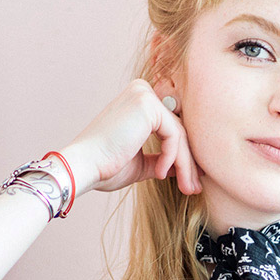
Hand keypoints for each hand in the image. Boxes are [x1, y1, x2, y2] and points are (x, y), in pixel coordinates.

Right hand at [60, 79, 202, 199]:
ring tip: (187, 188)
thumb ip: (162, 160)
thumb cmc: (105, 166)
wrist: (84, 166)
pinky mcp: (147, 104)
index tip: (192, 181)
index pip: (172, 128)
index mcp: (138, 101)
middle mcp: (142, 91)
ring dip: (186, 165)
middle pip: (178, 130)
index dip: (184, 156)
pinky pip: (174, 135)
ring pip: (179, 135)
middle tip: (195, 188)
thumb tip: (184, 168)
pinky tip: (160, 173)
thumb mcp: (141, 163)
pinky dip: (172, 157)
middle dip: (189, 163)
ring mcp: (144, 95)